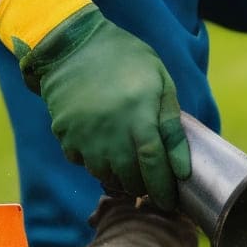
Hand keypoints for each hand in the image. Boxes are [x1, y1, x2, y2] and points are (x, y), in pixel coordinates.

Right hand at [14, 6, 191, 208]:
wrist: (74, 44)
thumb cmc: (126, 60)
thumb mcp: (160, 82)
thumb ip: (171, 125)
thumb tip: (182, 169)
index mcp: (139, 117)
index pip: (154, 167)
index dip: (163, 189)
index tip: (170, 202)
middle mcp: (111, 133)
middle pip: (130, 178)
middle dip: (144, 186)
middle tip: (151, 182)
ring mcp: (84, 137)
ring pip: (106, 176)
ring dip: (120, 177)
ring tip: (128, 165)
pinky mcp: (65, 136)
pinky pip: (83, 163)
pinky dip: (95, 162)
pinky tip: (102, 146)